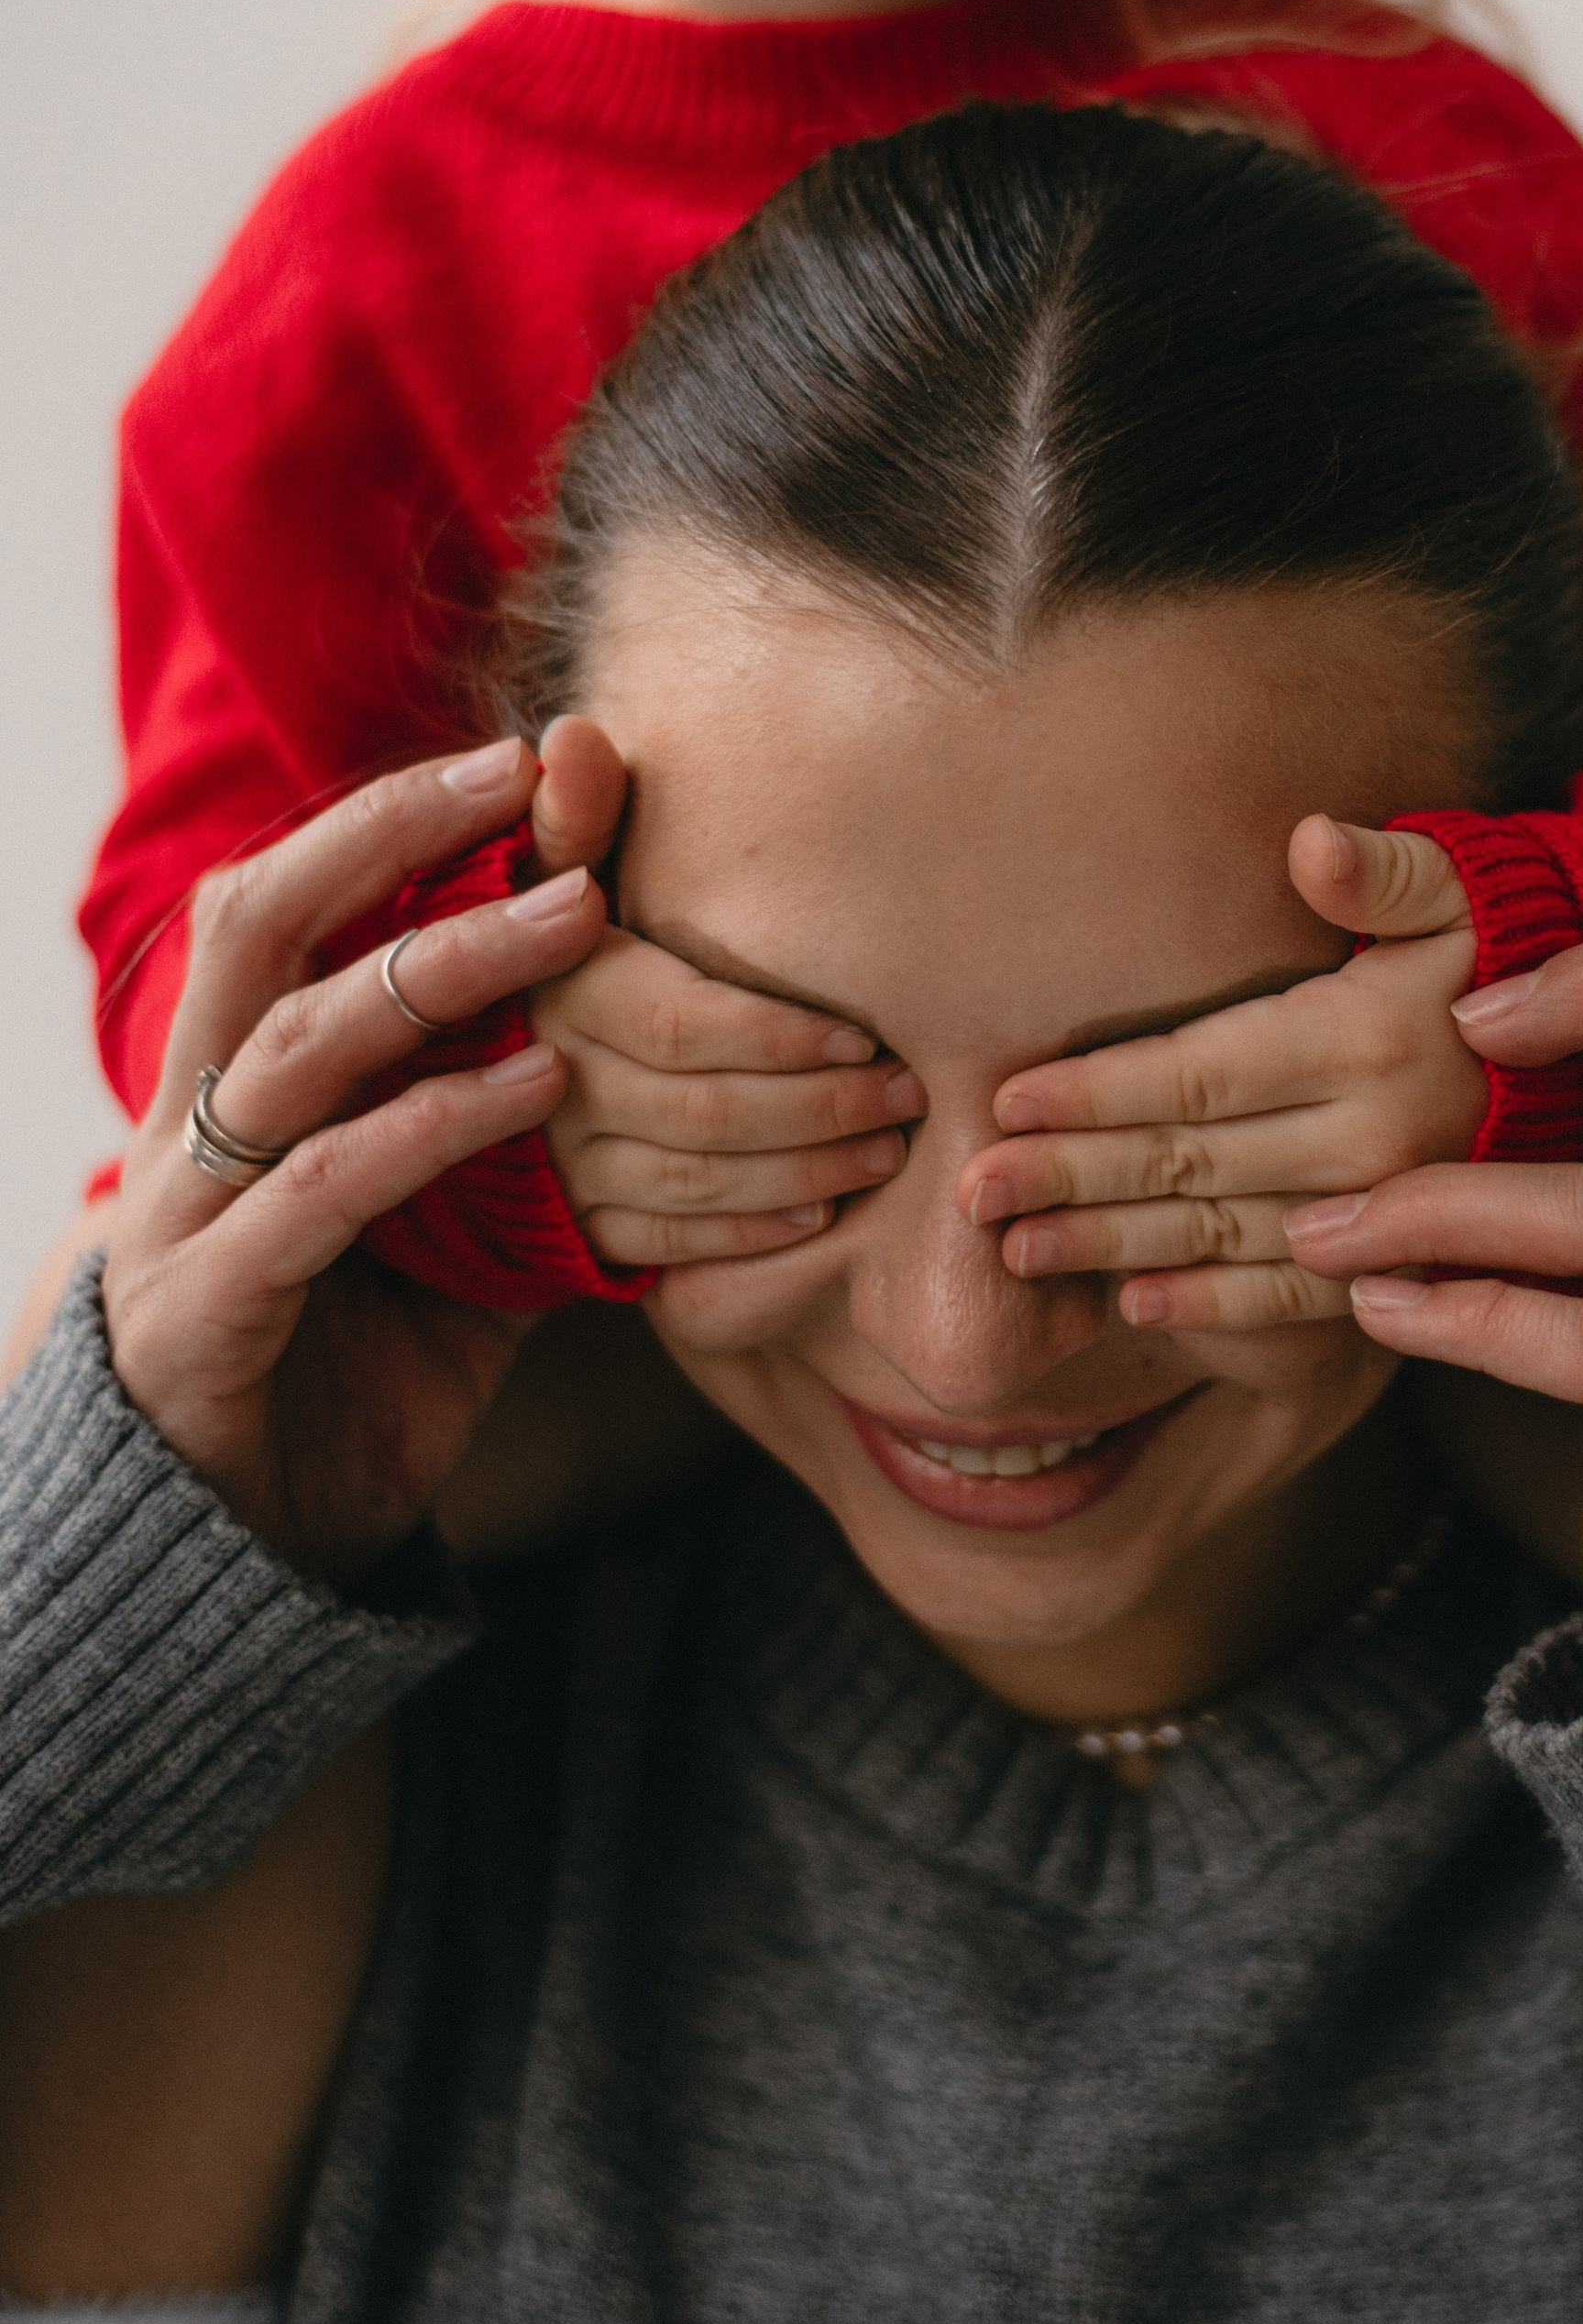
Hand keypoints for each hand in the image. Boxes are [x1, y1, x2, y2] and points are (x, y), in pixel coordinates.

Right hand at [100, 741, 604, 1583]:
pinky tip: (535, 1090)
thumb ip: (510, 1134)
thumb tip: (655, 1050)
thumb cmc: (347, 1374)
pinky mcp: (208, 1312)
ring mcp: (186, 1212)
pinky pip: (321, 1193)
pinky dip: (429, 1128)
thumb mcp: (451, 1236)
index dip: (388, 822)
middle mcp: (191, 1122)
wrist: (239, 1564)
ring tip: (572, 919)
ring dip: (437, 969)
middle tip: (528, 782)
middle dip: (388, 838)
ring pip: (296, 1045)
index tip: (522, 760)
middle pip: (260, 925)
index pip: (291, 906)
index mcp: (235, 1082)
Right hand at [526, 716, 923, 1265]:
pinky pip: (669, 1249)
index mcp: (552, 989)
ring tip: (888, 1150)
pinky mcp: (570, 1231)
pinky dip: (751, 1236)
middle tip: (908, 1093)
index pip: (682, 1023)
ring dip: (805, 1170)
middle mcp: (545, 1082)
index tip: (865, 1033)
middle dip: (820, 1107)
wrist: (464, 1062)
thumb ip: (574, 815)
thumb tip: (571, 737)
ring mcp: (555, 1168)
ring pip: (696, 1183)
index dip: (780, 1037)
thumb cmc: (547, 942)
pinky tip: (822, 1216)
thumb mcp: (549, 870)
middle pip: (705, 1109)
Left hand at [958, 817, 1485, 1330]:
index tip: (1003, 1100)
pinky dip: (1213, 1308)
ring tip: (1017, 1252)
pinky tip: (1137, 1306)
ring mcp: (1391, 1210)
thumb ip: (1383, 871)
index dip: (1096, 1090)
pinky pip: (1297, 1297)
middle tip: (971, 1192)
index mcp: (1363, 1038)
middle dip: (1070, 1176)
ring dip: (1113, 1247)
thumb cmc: (1520, 948)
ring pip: (1222, 1235)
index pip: (1197, 1072)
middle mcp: (1372, 1135)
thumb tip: (1309, 841)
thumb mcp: (1468, 888)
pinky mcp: (1412, 1258)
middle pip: (1189, 1160)